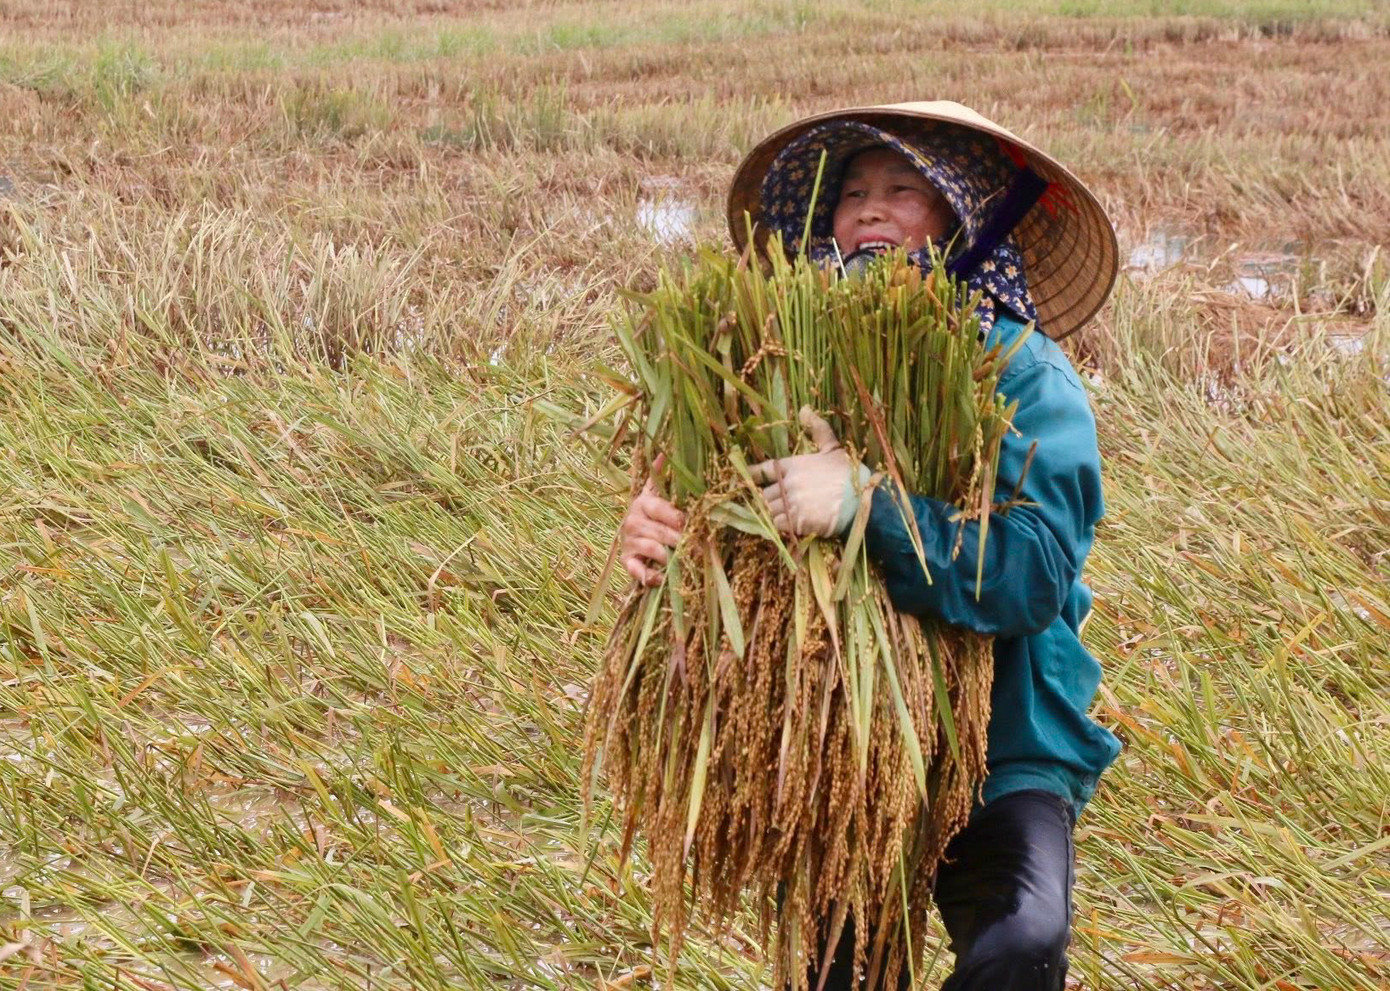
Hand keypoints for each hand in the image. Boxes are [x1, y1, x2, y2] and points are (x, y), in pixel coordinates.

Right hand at [619, 454, 685, 586]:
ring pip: (653, 549)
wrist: (632, 533)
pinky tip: (662, 578)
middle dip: (681, 540)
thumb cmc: (653, 513)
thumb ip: (660, 477)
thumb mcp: (656, 493)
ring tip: (689, 560)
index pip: (660, 508)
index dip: (677, 517)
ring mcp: (628, 542)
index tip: (692, 523)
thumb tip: (665, 453)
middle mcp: (632, 521)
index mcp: (642, 502)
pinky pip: (636, 570)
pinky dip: (649, 575)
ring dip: (672, 557)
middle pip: (660, 531)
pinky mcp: (626, 561)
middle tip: (700, 547)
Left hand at [749, 406, 870, 537]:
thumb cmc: (849, 474)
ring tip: (784, 515)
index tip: (748, 478)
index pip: (765, 469)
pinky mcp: (797, 522)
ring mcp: (791, 503)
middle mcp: (788, 484)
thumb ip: (818, 429)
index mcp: (793, 465)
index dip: (754, 475)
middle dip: (770, 499)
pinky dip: (780, 526)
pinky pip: (778, 525)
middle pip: (766, 494)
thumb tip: (805, 409)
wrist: (862, 500)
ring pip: (770, 510)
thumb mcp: (833, 448)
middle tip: (779, 502)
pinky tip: (789, 525)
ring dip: (774, 513)